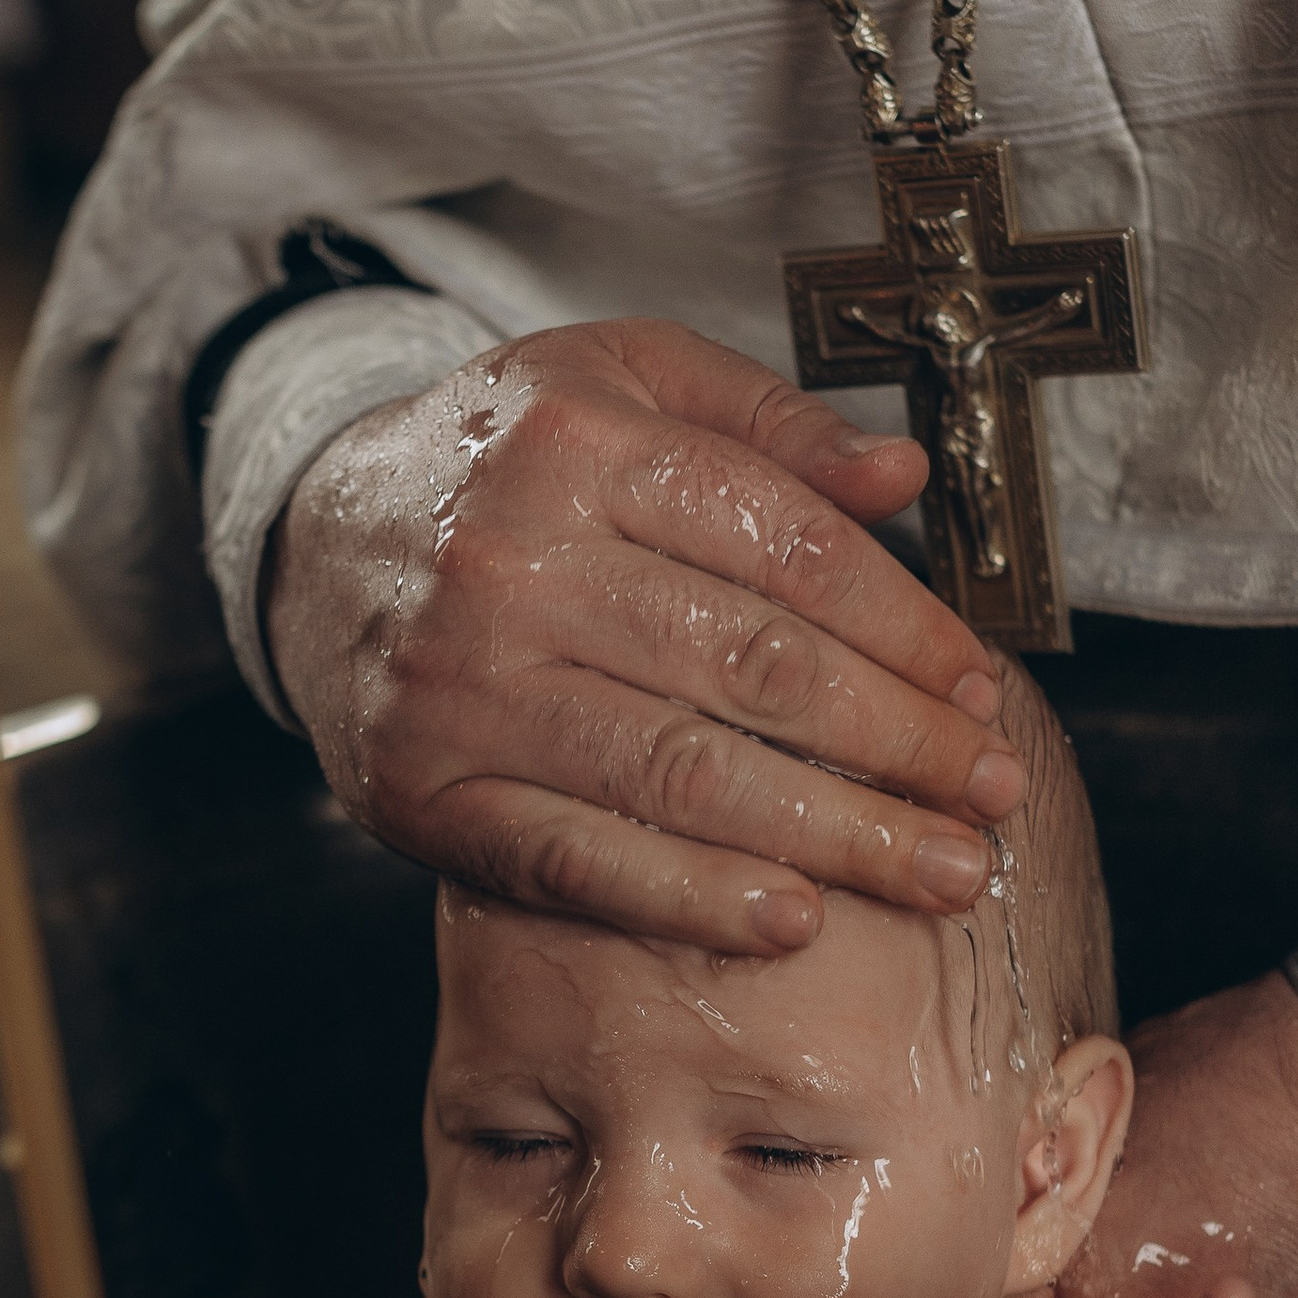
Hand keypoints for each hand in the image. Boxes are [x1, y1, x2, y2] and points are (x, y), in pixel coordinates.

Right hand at [263, 317, 1019, 955]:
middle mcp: (511, 562)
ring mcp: (463, 687)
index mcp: (578, 445)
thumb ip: (763, 421)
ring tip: (940, 871)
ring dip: (834, 835)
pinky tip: (792, 919)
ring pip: (680, 773)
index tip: (979, 686)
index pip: (784, 549)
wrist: (307, 540)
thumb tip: (901, 474)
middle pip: (750, 667)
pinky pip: (578, 860)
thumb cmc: (496, 460)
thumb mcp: (619, 379)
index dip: (905, 627)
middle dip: (897, 742)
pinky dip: (689, 898)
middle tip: (991, 792)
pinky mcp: (427, 791)